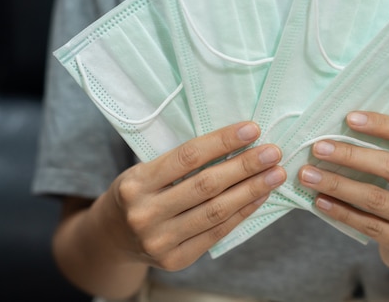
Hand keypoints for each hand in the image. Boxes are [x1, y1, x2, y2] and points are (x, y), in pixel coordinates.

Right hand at [97, 121, 284, 270]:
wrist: (113, 237)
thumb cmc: (139, 193)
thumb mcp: (145, 171)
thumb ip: (181, 162)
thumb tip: (235, 142)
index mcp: (136, 183)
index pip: (187, 157)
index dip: (223, 142)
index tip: (252, 130)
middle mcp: (145, 213)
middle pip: (206, 185)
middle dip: (245, 166)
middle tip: (273, 152)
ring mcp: (160, 240)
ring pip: (216, 210)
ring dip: (252, 190)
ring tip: (275, 174)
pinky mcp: (175, 259)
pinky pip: (217, 232)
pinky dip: (242, 212)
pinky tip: (260, 196)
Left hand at [298, 111, 388, 272]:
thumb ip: (384, 154)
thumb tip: (336, 133)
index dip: (383, 124)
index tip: (349, 118)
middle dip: (350, 155)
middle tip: (318, 148)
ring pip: (377, 199)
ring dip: (338, 185)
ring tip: (309, 176)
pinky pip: (371, 226)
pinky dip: (342, 212)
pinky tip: (321, 202)